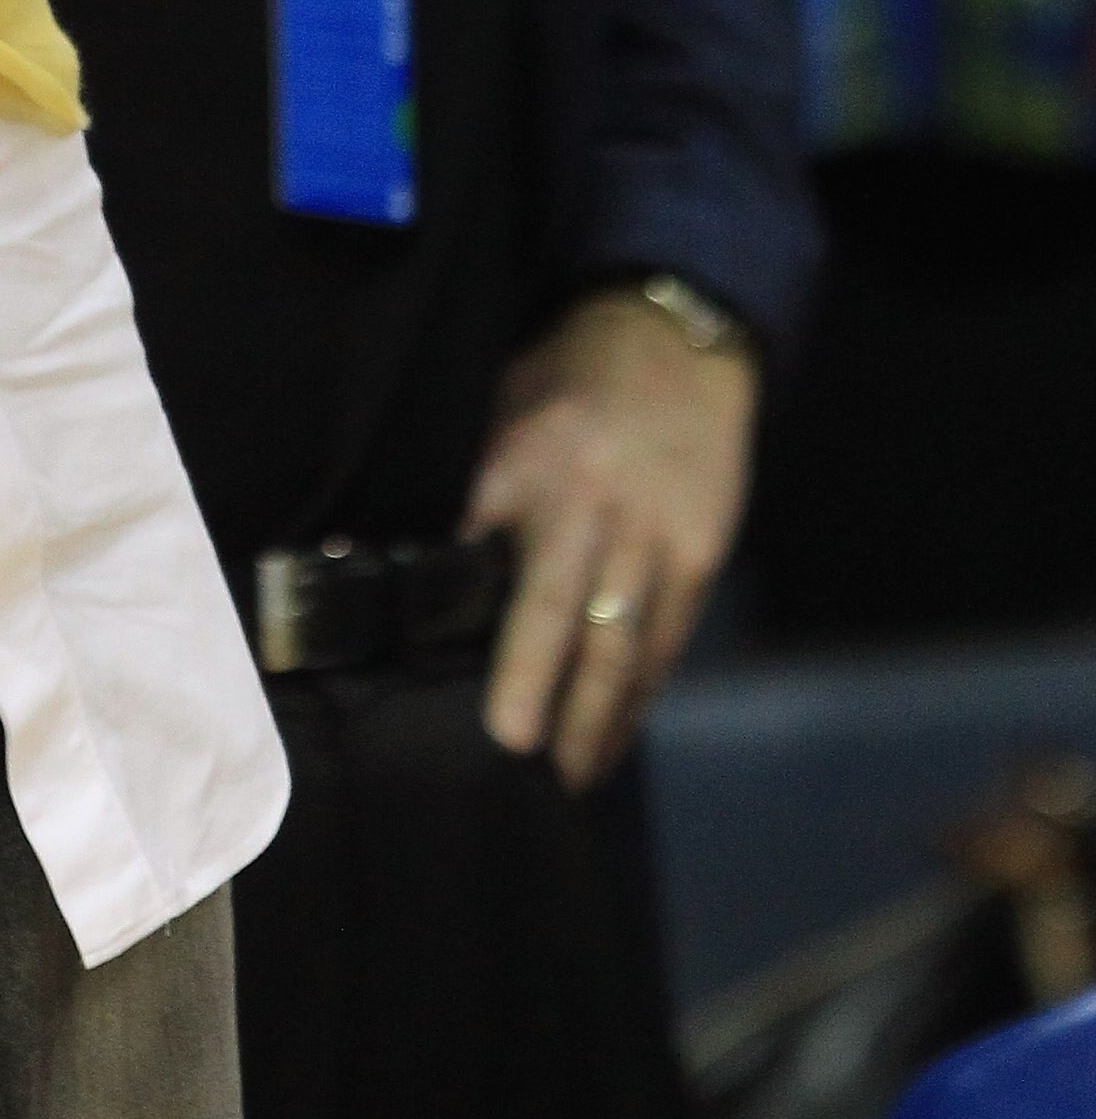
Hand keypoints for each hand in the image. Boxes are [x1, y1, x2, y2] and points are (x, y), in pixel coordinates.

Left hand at [467, 290, 755, 787]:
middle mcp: (590, 499)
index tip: (423, 657)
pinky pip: (666, 643)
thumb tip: (419, 571)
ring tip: (564, 775)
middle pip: (558, 604)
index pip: (480, 538)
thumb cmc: (569, 383)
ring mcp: (652, 533)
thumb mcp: (505, 407)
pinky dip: (640, 698)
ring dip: (593, 716)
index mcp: (525, 457)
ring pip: (621, 642)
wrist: (677, 343)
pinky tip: (612, 739)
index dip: (454, 599)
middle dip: (535, 679)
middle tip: (510, 747)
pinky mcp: (698, 556)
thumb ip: (477, 486)